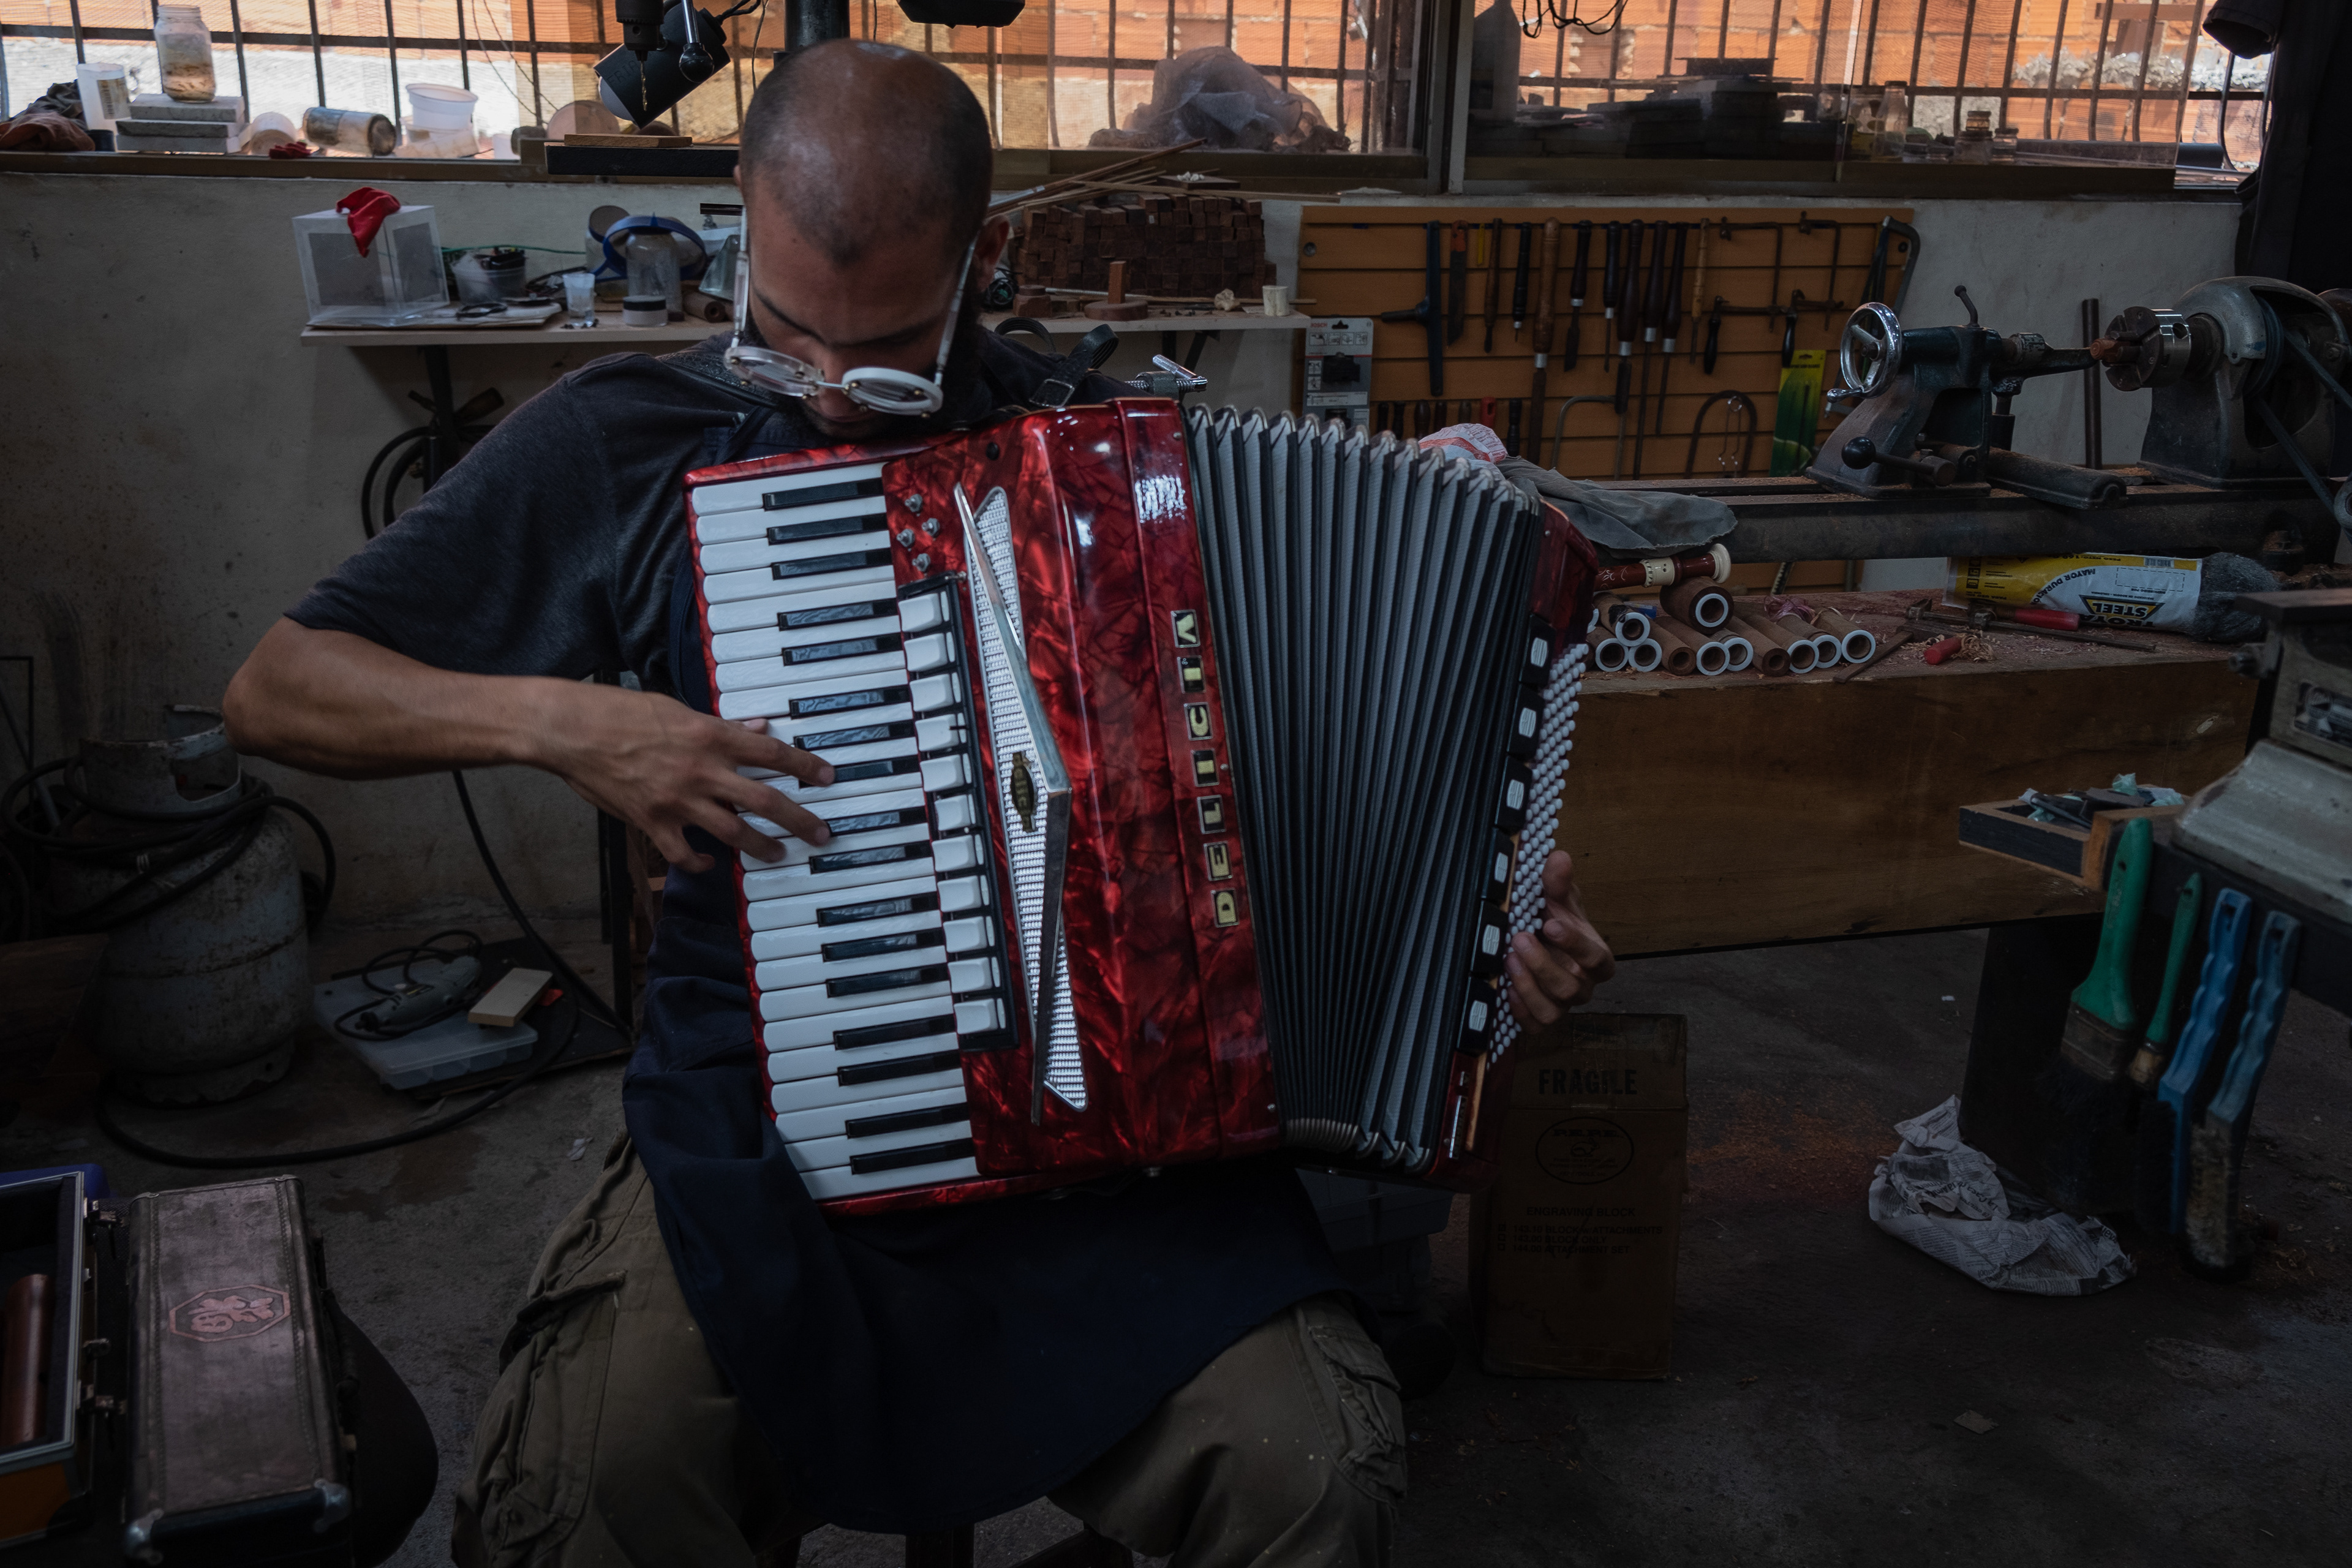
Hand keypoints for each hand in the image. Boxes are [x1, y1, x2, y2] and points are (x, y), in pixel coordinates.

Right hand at [534, 687, 834, 872]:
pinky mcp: (652, 821)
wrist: (571, 730)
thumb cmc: (619, 712)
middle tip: (821, 834)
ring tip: (778, 854)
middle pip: (764, 800)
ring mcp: (677, 800)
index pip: (771, 753)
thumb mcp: (675, 708)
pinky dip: (699, 863)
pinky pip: (683, 853)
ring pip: (732, 831)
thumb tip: (756, 729)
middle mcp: (701, 770)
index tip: (827, 777)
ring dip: (760, 846)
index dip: (804, 766)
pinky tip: (709, 864)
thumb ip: (718, 725)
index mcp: (709, 736)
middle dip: (799, 820)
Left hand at [1503, 850, 1613, 1024]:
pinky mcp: (1543, 1017)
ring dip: (1529, 986)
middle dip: (1544, 965)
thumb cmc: (1556, 922)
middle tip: (1519, 939)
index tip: (1552, 923)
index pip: (1596, 957)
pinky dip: (1521, 1010)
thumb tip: (1558, 857)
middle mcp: (1584, 984)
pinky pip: (1535, 1024)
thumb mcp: (1558, 900)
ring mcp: (1564, 1004)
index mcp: (1596, 958)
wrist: (1543, 943)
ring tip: (1508, 960)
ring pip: (1554, 1009)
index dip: (1575, 943)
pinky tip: (1505, 988)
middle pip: (1572, 987)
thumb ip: (1558, 883)